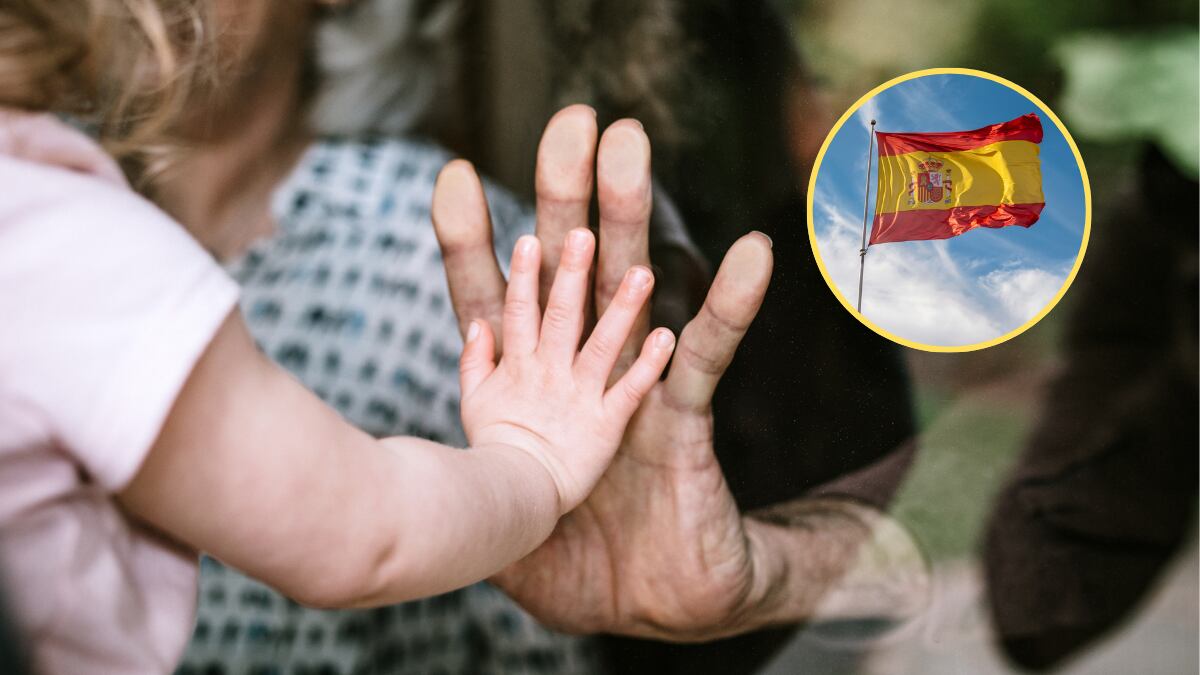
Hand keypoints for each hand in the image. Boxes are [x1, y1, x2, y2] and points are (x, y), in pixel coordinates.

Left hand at [433, 105, 780, 639]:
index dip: (474, 248)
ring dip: (631, 222)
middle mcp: (579, 374)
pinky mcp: (681, 421)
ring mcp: (631, 390)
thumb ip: (459, 483)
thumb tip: (407, 467)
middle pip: (566, 273)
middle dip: (563, 199)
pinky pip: (708, 360)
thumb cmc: (569, 563)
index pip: (494, 306)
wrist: (645, 603)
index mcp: (528, 392)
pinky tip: (746, 258)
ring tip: (631, 152)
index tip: (455, 177)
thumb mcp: (495, 523)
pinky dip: (725, 310)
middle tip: (568, 124)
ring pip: (630, 293)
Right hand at [459, 227, 675, 513]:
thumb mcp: (473, 402)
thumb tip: (477, 322)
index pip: (519, 312)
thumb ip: (475, 359)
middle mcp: (549, 373)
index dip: (524, 277)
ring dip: (622, 309)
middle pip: (560, 316)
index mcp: (518, 365)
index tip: (528, 238)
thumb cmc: (494, 452)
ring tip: (643, 274)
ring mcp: (578, 397)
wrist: (511, 502)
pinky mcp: (605, 424)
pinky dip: (648, 365)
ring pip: (602, 345)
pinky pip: (629, 390)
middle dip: (570, 274)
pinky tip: (668, 336)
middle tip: (583, 234)